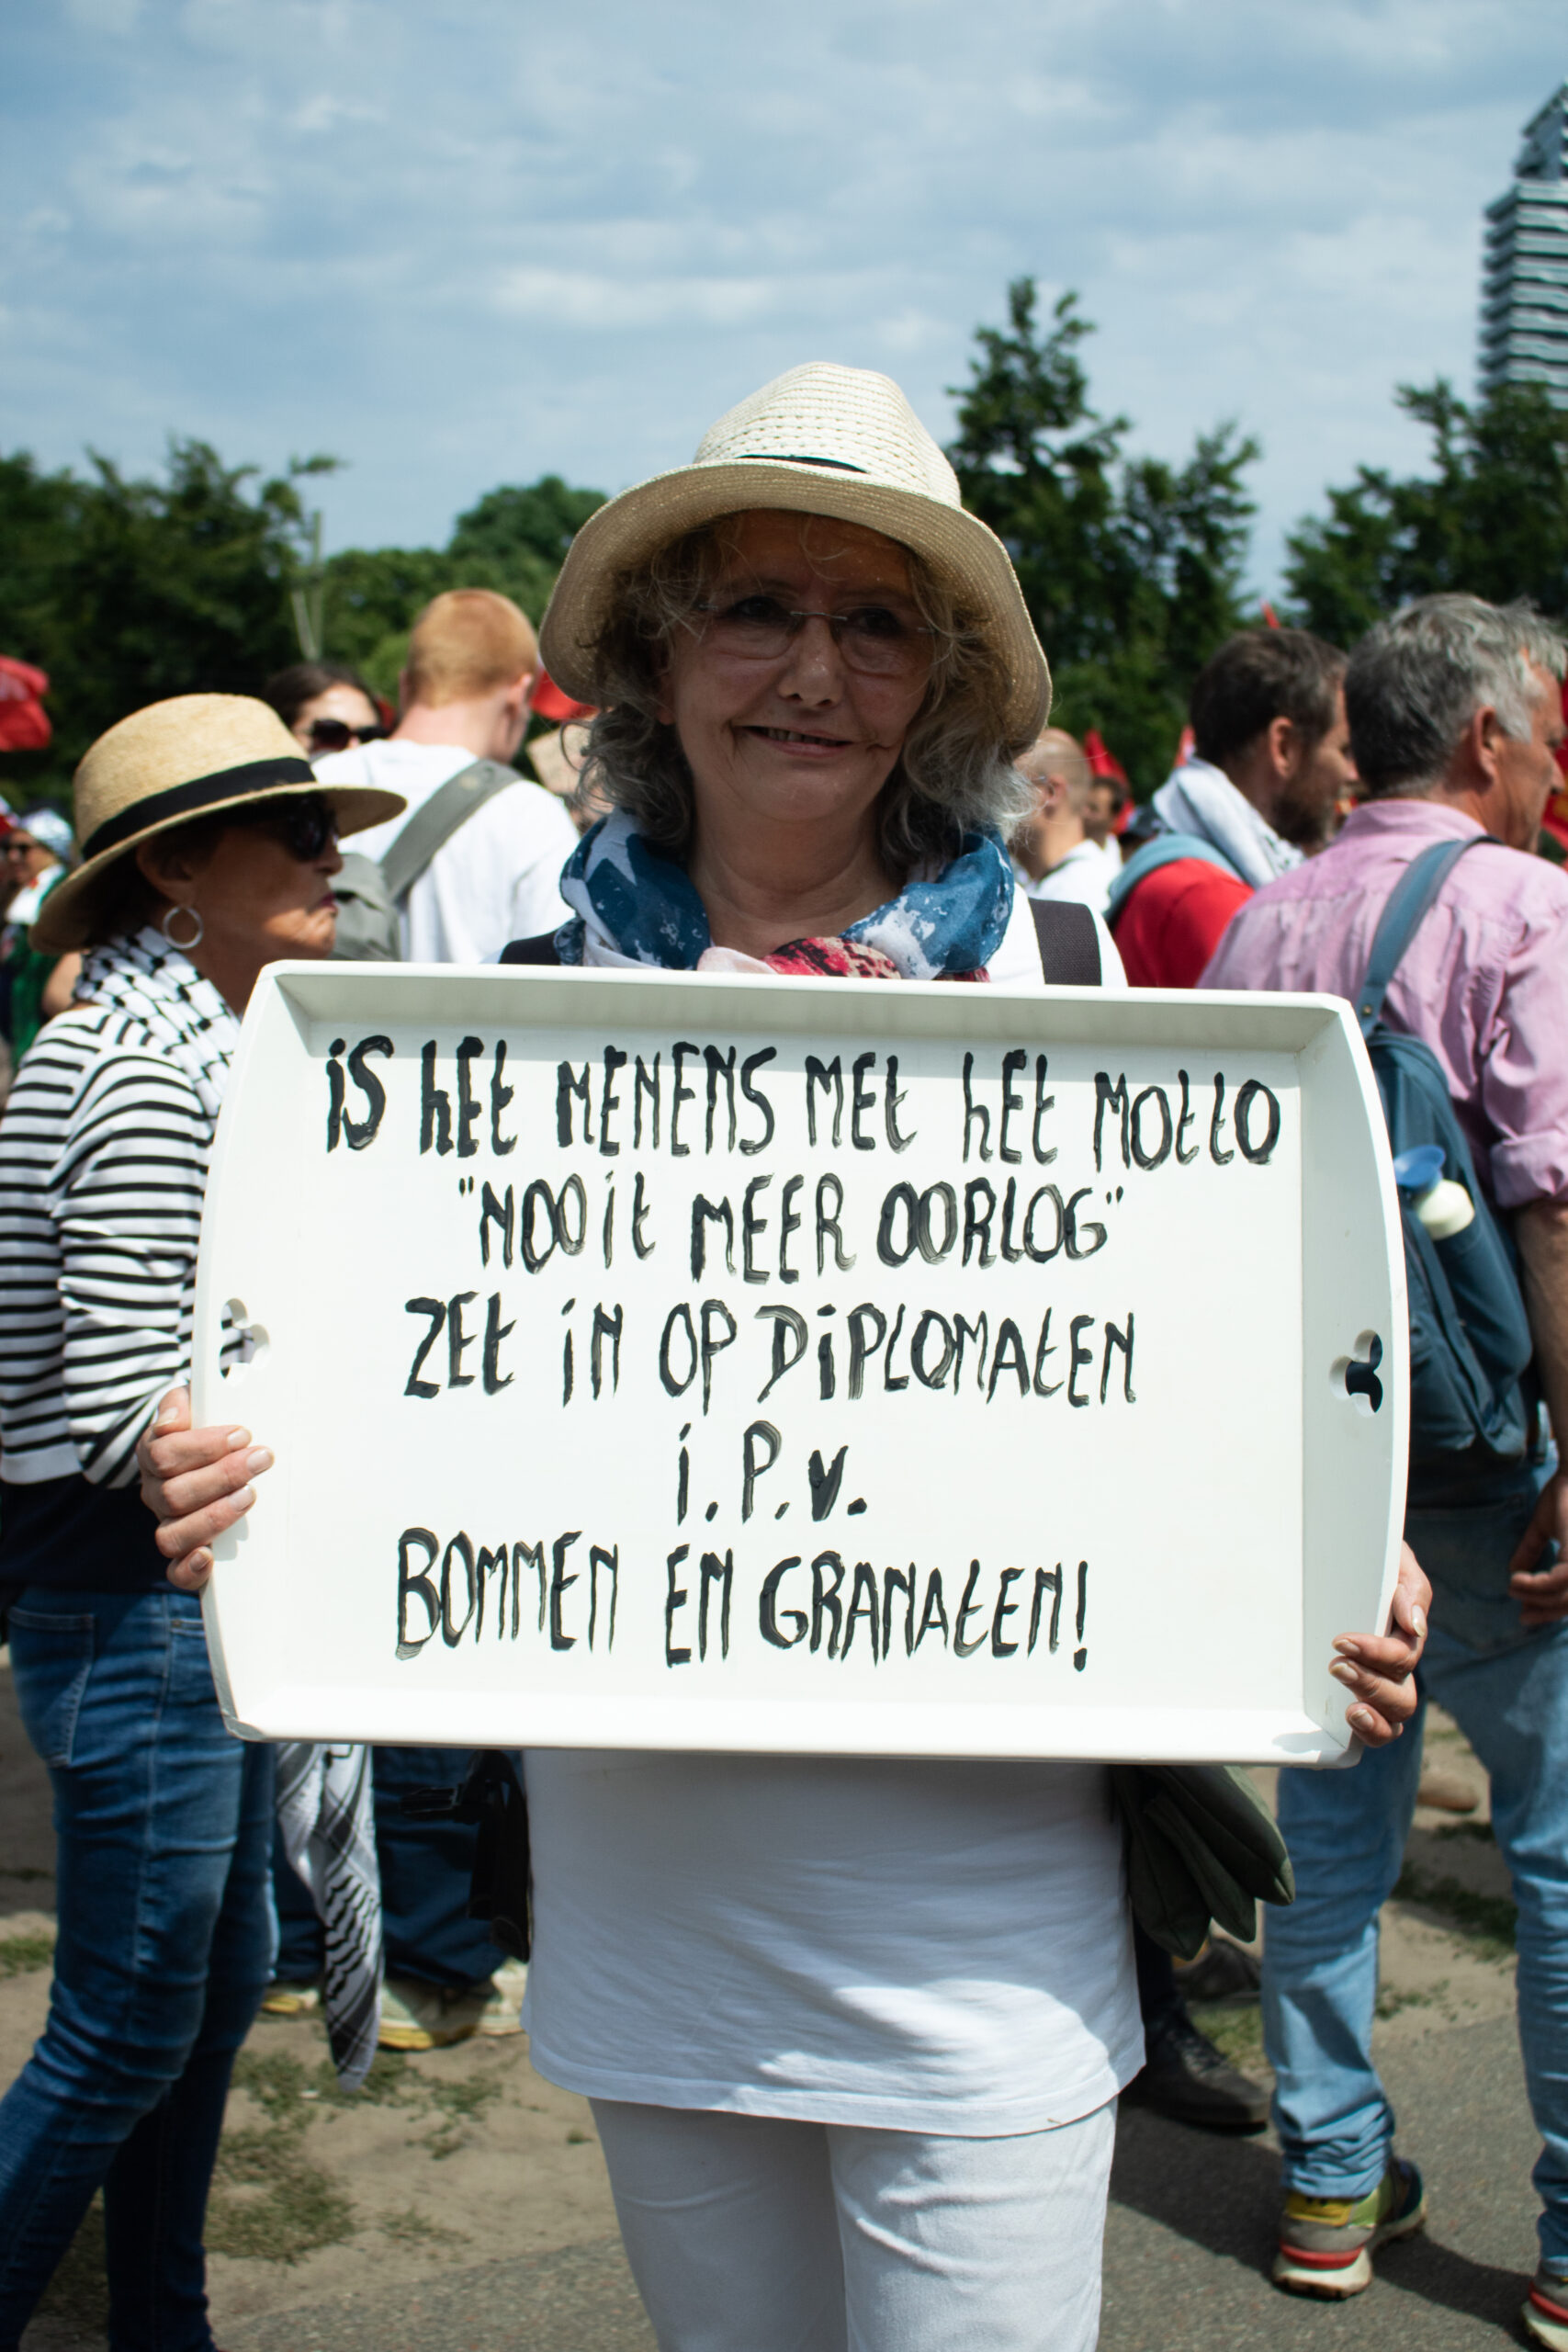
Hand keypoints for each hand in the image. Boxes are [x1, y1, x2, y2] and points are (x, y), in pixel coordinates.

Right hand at [135, 1386, 272, 1592]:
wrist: (222, 1455)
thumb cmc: (211, 1425)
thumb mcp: (197, 1402)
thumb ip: (182, 1401)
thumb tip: (172, 1422)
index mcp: (154, 1457)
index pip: (163, 1454)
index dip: (203, 1446)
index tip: (243, 1434)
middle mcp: (156, 1495)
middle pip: (172, 1494)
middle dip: (221, 1476)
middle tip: (261, 1459)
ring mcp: (169, 1526)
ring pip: (172, 1534)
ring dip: (213, 1516)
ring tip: (250, 1495)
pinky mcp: (186, 1555)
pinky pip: (176, 1572)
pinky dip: (190, 1568)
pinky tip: (210, 1556)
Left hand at [1329, 1542, 1428, 1745]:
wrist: (1344, 1554)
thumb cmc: (1372, 1561)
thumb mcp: (1394, 1562)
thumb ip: (1409, 1590)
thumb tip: (1415, 1626)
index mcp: (1406, 1638)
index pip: (1402, 1657)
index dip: (1376, 1654)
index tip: (1342, 1641)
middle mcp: (1395, 1670)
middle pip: (1400, 1697)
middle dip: (1371, 1685)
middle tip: (1336, 1666)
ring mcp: (1376, 1687)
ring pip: (1392, 1720)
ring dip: (1374, 1719)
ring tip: (1351, 1710)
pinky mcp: (1350, 1699)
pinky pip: (1372, 1731)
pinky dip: (1368, 1735)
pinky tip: (1351, 1722)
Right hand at [1508, 1468, 1567, 1627]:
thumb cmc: (1564, 1494)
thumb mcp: (1545, 1528)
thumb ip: (1532, 1550)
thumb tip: (1514, 1571)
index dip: (1552, 1610)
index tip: (1526, 1614)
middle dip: (1546, 1612)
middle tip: (1522, 1616)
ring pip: (1563, 1596)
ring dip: (1536, 1597)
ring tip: (1513, 1588)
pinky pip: (1556, 1582)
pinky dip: (1535, 1585)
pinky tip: (1517, 1580)